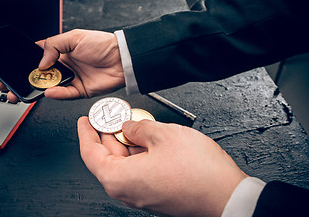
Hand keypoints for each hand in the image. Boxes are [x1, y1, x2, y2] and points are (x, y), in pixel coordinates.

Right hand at [0, 29, 124, 102]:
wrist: (122, 59)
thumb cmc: (102, 44)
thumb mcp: (74, 37)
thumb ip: (53, 46)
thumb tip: (40, 62)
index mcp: (60, 52)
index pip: (37, 57)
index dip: (23, 63)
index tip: (10, 67)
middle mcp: (64, 66)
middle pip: (39, 75)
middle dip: (23, 80)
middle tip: (8, 85)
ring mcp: (71, 79)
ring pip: (48, 87)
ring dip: (35, 90)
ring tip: (22, 91)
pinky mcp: (79, 90)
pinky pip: (65, 94)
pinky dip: (56, 94)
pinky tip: (48, 91)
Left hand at [78, 117, 245, 216]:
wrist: (228, 197)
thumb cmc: (199, 173)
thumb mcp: (164, 135)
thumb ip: (140, 127)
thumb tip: (130, 127)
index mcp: (120, 179)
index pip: (90, 154)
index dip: (86, 133)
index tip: (85, 120)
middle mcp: (128, 191)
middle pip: (107, 158)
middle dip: (108, 134)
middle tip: (112, 115)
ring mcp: (142, 194)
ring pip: (124, 163)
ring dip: (126, 142)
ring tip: (134, 123)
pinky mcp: (156, 193)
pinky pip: (138, 170)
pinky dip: (138, 153)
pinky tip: (147, 138)